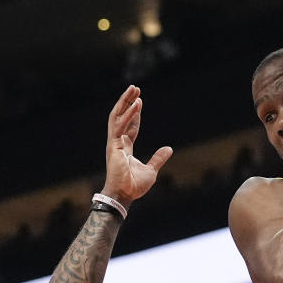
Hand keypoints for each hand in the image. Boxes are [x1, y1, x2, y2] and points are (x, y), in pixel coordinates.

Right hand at [101, 85, 173, 205]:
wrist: (125, 195)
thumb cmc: (135, 186)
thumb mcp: (152, 170)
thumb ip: (158, 158)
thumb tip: (169, 148)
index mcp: (124, 148)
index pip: (129, 126)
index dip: (134, 114)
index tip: (139, 101)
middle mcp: (117, 143)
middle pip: (121, 117)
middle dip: (127, 102)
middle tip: (134, 88)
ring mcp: (114, 143)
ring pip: (117, 116)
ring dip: (125, 102)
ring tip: (134, 89)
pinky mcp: (113, 145)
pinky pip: (120, 126)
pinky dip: (128, 114)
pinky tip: (136, 104)